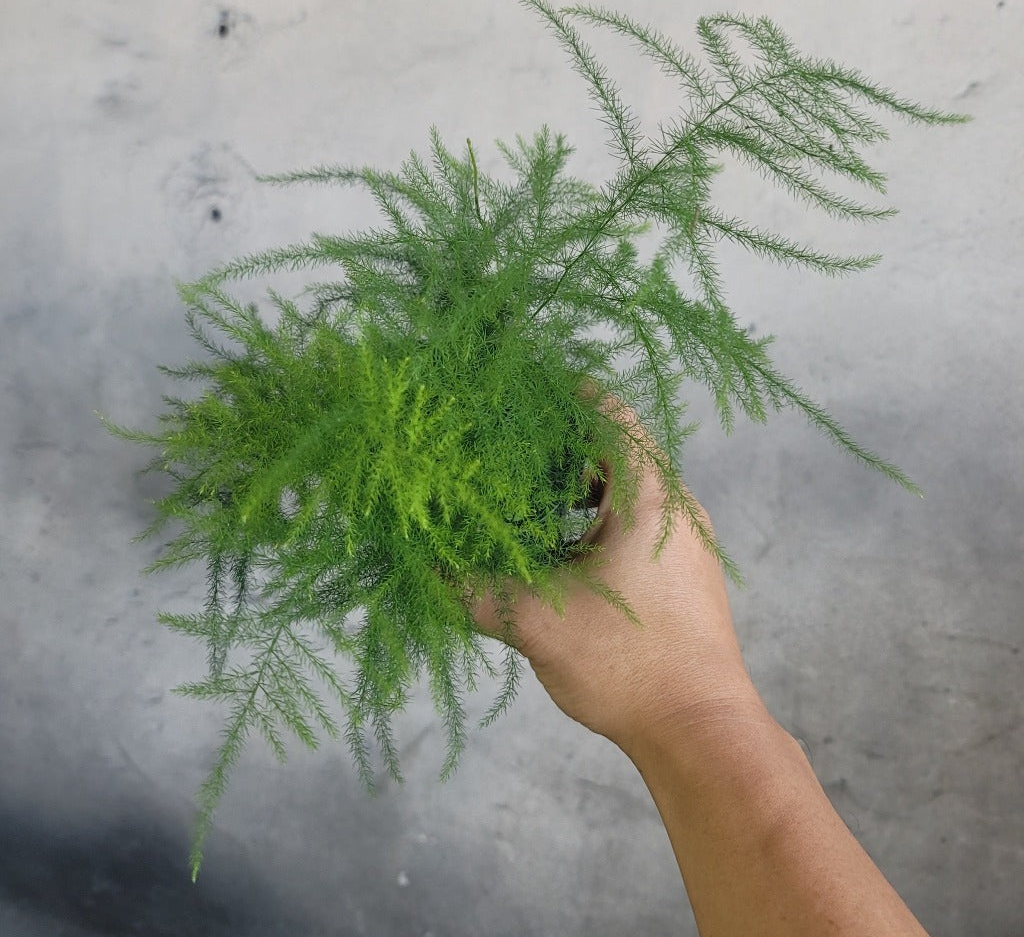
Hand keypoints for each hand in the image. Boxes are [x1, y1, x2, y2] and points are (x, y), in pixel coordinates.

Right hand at [470, 392, 761, 759]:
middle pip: (618, 448)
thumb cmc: (631, 668)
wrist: (701, 732)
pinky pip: (637, 521)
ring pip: (627, 488)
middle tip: (510, 447)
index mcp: (649, 500)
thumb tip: (423, 565)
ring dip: (579, 486)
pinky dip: (597, 519)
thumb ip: (474, 588)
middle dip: (561, 444)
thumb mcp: (537, 623)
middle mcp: (675, 510)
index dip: (564, 395)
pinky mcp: (684, 572)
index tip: (521, 392)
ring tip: (529, 495)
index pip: (611, 415)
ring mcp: (685, 541)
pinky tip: (561, 548)